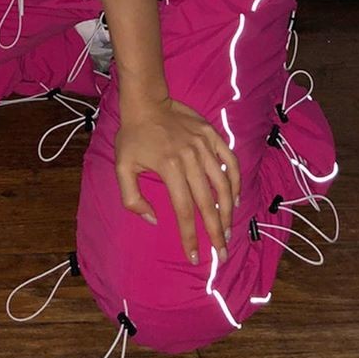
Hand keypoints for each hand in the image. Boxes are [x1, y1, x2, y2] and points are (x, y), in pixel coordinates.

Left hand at [115, 96, 240, 265]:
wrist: (146, 101)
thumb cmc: (133, 136)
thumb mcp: (122, 167)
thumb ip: (132, 198)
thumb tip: (154, 220)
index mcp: (169, 168)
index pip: (184, 210)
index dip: (191, 236)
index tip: (195, 257)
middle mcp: (190, 158)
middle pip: (208, 203)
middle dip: (217, 231)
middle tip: (222, 253)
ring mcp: (204, 145)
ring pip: (223, 184)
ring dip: (229, 210)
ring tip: (229, 230)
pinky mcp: (212, 135)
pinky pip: (230, 161)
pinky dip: (235, 180)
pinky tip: (236, 198)